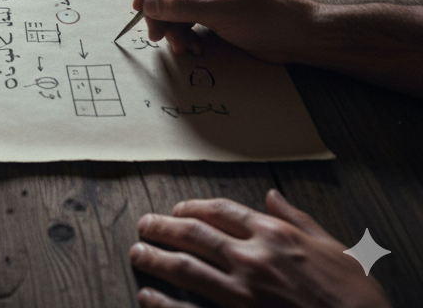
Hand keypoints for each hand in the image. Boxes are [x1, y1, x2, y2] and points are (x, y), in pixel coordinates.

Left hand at [129, 190, 390, 307]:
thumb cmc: (356, 297)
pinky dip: (165, 304)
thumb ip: (298, 220)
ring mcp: (243, 293)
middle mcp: (253, 258)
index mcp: (274, 234)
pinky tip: (147, 297)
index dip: (194, 207)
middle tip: (143, 224)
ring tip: (137, 251)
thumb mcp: (336, 249)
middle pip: (194, 234)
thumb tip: (272, 195)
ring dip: (156, 257)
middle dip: (162, 226)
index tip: (178, 209)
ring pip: (186, 267)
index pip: (222, 211)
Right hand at [131, 0, 312, 63]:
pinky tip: (196, 48)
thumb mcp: (219, 9)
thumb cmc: (265, 15)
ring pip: (177, 8)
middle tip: (157, 36)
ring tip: (182, 48)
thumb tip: (149, 4)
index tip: (140, 6)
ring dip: (175, 29)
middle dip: (161, 13)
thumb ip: (181, 5)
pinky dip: (188, 36)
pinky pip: (189, 21)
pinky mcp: (215, 14)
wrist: (299, 38)